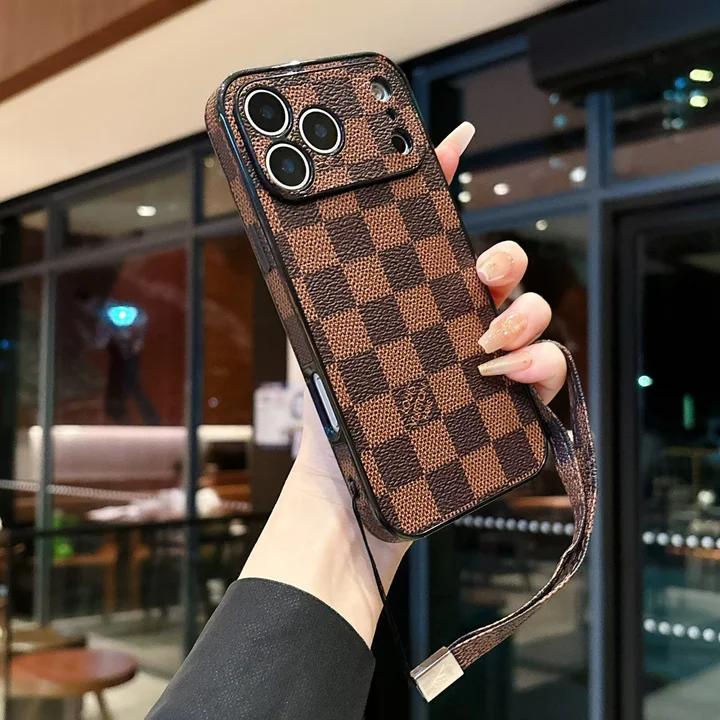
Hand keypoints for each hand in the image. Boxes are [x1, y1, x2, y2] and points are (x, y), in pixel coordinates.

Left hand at [292, 121, 566, 505]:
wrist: (346, 493)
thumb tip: (294, 235)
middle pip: (504, 271)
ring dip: (521, 318)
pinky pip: (550, 373)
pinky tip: (504, 374)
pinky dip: (539, 365)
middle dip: (503, 262)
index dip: (452, 182)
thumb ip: (318, 293)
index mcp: (418, 305)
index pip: (441, 235)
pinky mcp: (511, 409)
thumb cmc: (330, 418)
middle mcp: (458, 328)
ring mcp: (489, 366)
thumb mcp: (318, 346)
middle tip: (479, 277)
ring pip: (536, 315)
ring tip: (484, 343)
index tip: (457, 138)